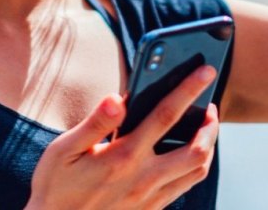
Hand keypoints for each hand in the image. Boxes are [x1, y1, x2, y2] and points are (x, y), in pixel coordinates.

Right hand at [26, 66, 219, 209]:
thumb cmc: (56, 186)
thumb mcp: (63, 150)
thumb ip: (95, 123)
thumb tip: (118, 98)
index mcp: (123, 156)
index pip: (165, 116)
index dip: (188, 90)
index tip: (206, 71)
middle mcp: (144, 178)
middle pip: (197, 149)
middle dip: (211, 123)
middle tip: (211, 105)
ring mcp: (150, 197)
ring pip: (197, 170)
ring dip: (208, 145)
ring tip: (204, 127)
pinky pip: (185, 186)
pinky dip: (195, 165)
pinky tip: (186, 151)